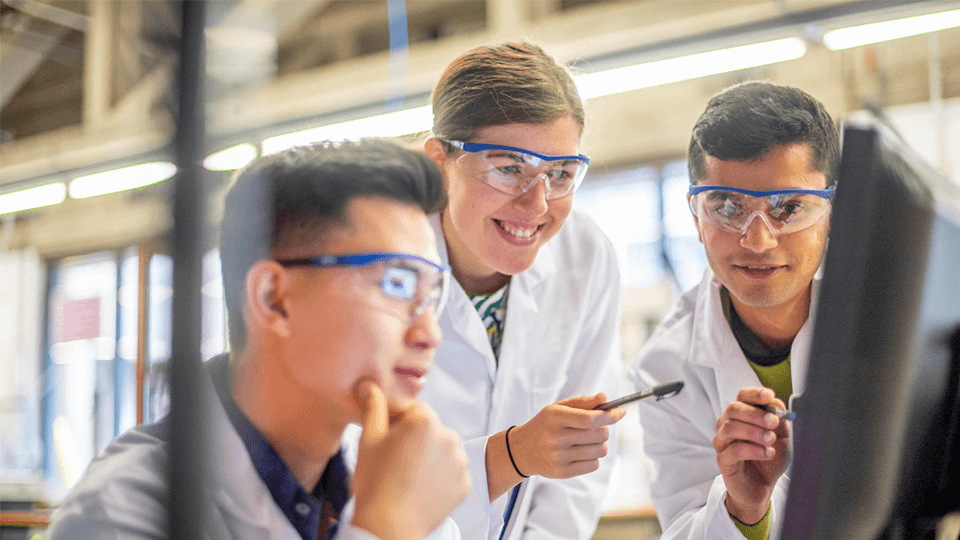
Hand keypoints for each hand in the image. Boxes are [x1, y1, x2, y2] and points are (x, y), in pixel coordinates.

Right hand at [350, 379, 470, 539]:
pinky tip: (422, 489)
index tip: (390, 443)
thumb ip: (373, 407)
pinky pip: (453, 474)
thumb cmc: (375, 482)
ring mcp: (460, 462)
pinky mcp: (466, 484)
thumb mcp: (368, 439)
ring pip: (444, 451)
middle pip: (432, 430)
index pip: (415, 412)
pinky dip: (441, 479)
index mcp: (425, 421)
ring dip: (432, 459)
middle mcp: (449, 436)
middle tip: (397, 463)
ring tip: (409, 478)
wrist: (389, 526)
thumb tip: (369, 385)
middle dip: (418, 441)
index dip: (400, 425)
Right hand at [510, 393, 625, 478]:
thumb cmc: (544, 425)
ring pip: (600, 450)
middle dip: (604, 429)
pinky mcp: (563, 472)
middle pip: (600, 434)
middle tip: (595, 427)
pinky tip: (581, 452)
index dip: (610, 415)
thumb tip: (605, 397)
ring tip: (586, 440)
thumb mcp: (557, 408)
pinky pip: (594, 464)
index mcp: (556, 418)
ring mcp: (559, 457)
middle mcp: (557, 438)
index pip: (590, 418)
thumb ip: (582, 402)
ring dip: (599, 444)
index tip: (621, 411)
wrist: (521, 450)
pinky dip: (593, 457)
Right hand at [713, 387, 791, 524]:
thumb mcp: (783, 437)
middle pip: (734, 409)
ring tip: (770, 440)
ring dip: (753, 432)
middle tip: (773, 422)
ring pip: (730, 427)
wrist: (763, 486)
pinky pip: (733, 450)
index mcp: (742, 415)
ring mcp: (723, 442)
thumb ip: (780, 420)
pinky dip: (752, 450)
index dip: (754, 394)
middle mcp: (728, 425)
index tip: (769, 396)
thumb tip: (777, 404)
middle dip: (755, 414)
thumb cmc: (769, 458)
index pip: (743, 396)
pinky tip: (767, 454)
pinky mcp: (723, 459)